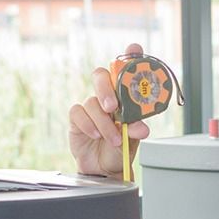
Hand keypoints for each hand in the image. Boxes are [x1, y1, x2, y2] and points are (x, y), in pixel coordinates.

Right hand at [68, 42, 151, 177]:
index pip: (125, 72)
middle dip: (106, 89)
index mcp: (124, 99)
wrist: (105, 170)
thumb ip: (136, 131)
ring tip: (114, 139)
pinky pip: (79, 112)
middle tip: (113, 108)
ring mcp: (91, 106)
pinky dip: (88, 125)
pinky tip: (95, 135)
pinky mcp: (77, 117)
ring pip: (92, 102)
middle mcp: (107, 98)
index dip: (129, 57)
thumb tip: (141, 127)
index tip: (135, 49)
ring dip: (104, 123)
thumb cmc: (120, 150)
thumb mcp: (133, 141)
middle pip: (100, 76)